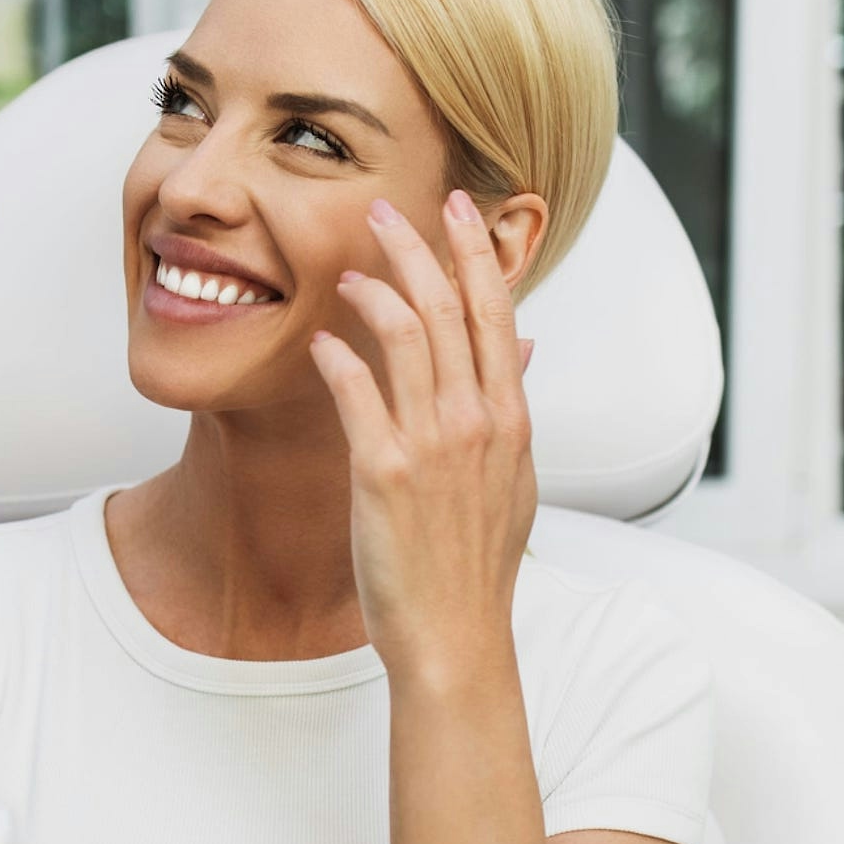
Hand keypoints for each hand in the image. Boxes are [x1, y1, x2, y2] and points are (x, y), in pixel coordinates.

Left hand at [307, 191, 537, 674]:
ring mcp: (434, 445)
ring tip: (348, 273)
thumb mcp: (513, 481)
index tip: (458, 207)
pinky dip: (338, 356)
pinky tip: (321, 341)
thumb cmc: (475, 564)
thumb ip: (510, 407)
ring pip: (406, 336)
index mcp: (512, 420)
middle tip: (386, 210)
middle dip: (418, 248)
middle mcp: (479, 422)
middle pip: (450, 308)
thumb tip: (522, 347)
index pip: (497, 313)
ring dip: (374, 291)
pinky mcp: (386, 472)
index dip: (476, 253)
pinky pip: (358, 392)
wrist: (457, 636)